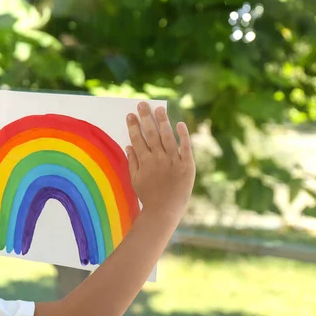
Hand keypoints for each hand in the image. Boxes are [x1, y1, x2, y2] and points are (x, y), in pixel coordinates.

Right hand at [125, 102, 194, 216]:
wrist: (165, 211)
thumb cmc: (148, 196)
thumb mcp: (135, 180)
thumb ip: (133, 161)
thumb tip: (128, 145)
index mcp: (145, 161)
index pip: (137, 139)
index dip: (133, 126)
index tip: (130, 114)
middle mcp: (159, 159)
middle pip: (151, 134)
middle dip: (145, 118)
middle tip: (142, 104)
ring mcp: (174, 161)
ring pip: (167, 137)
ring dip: (163, 121)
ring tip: (159, 109)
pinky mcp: (187, 166)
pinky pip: (186, 147)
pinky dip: (183, 135)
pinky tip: (179, 124)